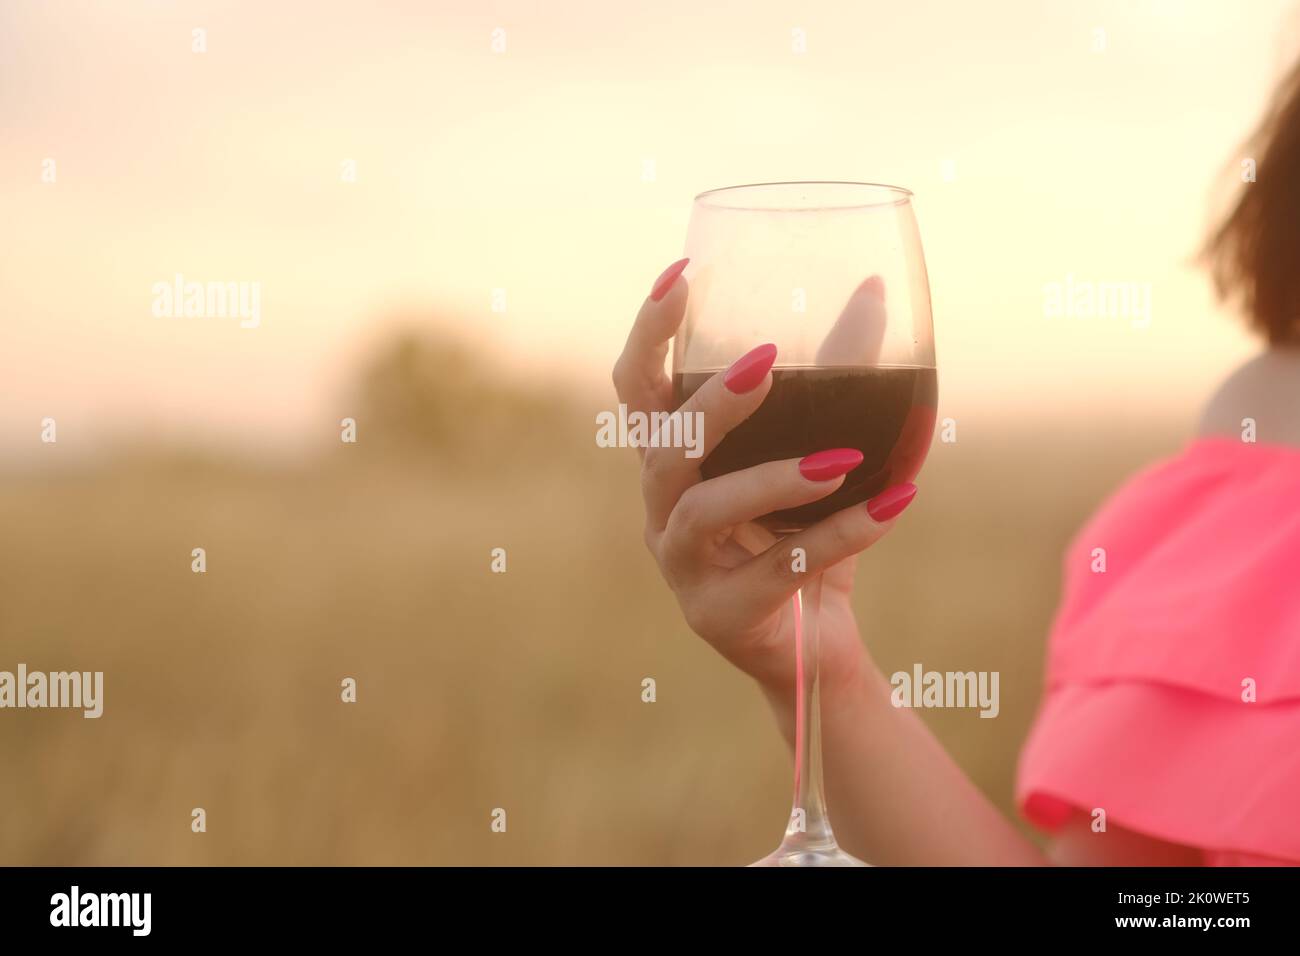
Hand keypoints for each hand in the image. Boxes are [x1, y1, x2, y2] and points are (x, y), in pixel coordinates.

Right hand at [612, 259, 914, 700]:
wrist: (809, 646)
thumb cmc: (798, 533)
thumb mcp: (817, 450)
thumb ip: (837, 378)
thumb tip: (875, 290)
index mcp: (672, 463)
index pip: (639, 389)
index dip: (650, 333)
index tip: (680, 274)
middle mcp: (662, 510)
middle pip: (662, 447)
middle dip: (708, 402)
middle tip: (765, 361)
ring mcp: (683, 567)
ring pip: (706, 511)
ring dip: (770, 478)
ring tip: (843, 456)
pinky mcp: (719, 615)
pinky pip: (778, 568)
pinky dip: (840, 535)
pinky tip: (895, 504)